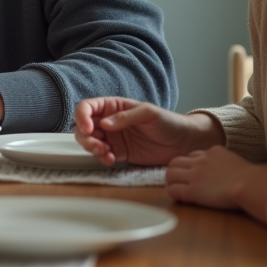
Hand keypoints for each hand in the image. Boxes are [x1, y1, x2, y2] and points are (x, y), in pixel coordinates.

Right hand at [73, 97, 223, 166]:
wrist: (184, 143)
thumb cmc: (168, 122)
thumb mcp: (148, 113)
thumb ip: (125, 117)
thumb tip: (104, 124)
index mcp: (113, 106)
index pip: (88, 107)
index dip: (82, 116)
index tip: (88, 127)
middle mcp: (109, 121)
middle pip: (83, 127)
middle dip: (85, 137)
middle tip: (96, 145)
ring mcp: (112, 138)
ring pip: (90, 142)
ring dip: (92, 148)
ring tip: (105, 153)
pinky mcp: (118, 153)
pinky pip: (102, 155)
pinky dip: (102, 158)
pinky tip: (111, 159)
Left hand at [166, 146, 266, 220]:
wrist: (250, 184)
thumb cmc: (253, 178)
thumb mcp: (237, 162)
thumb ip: (227, 163)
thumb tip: (230, 170)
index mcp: (213, 152)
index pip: (193, 155)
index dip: (190, 164)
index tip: (192, 172)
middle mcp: (201, 160)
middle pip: (175, 161)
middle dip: (174, 170)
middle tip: (177, 180)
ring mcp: (195, 175)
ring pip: (170, 174)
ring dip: (171, 181)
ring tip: (175, 188)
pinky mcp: (193, 190)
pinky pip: (174, 190)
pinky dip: (173, 193)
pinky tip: (179, 198)